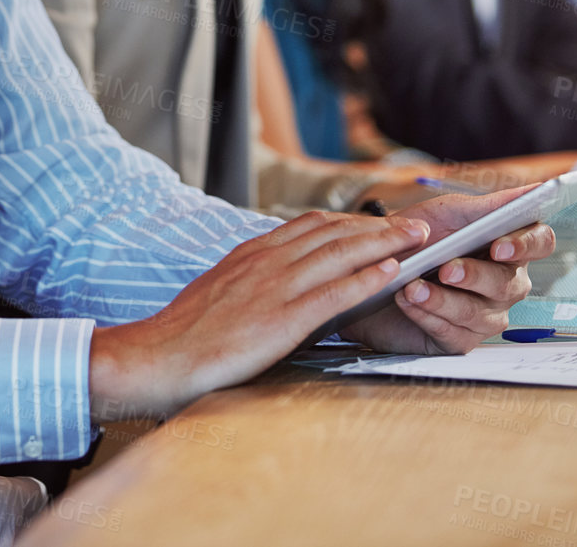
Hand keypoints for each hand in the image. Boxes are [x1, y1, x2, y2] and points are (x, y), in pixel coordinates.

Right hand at [88, 212, 430, 418]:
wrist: (160, 356)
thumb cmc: (187, 333)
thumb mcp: (221, 290)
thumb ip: (252, 280)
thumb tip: (279, 282)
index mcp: (252, 253)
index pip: (311, 224)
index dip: (351, 220)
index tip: (378, 220)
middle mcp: (267, 260)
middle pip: (334, 231)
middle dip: (379, 225)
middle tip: (414, 224)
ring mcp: (275, 287)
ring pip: (340, 253)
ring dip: (384, 242)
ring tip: (416, 239)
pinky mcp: (281, 319)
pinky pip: (334, 292)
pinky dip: (367, 278)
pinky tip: (392, 272)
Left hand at [339, 186, 555, 356]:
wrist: (376, 268)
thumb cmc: (419, 238)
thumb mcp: (449, 214)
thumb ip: (491, 205)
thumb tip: (535, 189)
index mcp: (510, 247)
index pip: (540, 243)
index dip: (525, 245)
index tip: (499, 246)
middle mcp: (506, 284)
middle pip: (508, 283)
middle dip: (475, 276)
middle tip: (445, 269)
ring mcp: (486, 315)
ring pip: (478, 314)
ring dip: (443, 300)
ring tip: (413, 287)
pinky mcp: (460, 340)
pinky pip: (453, 335)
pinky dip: (428, 316)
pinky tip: (408, 302)